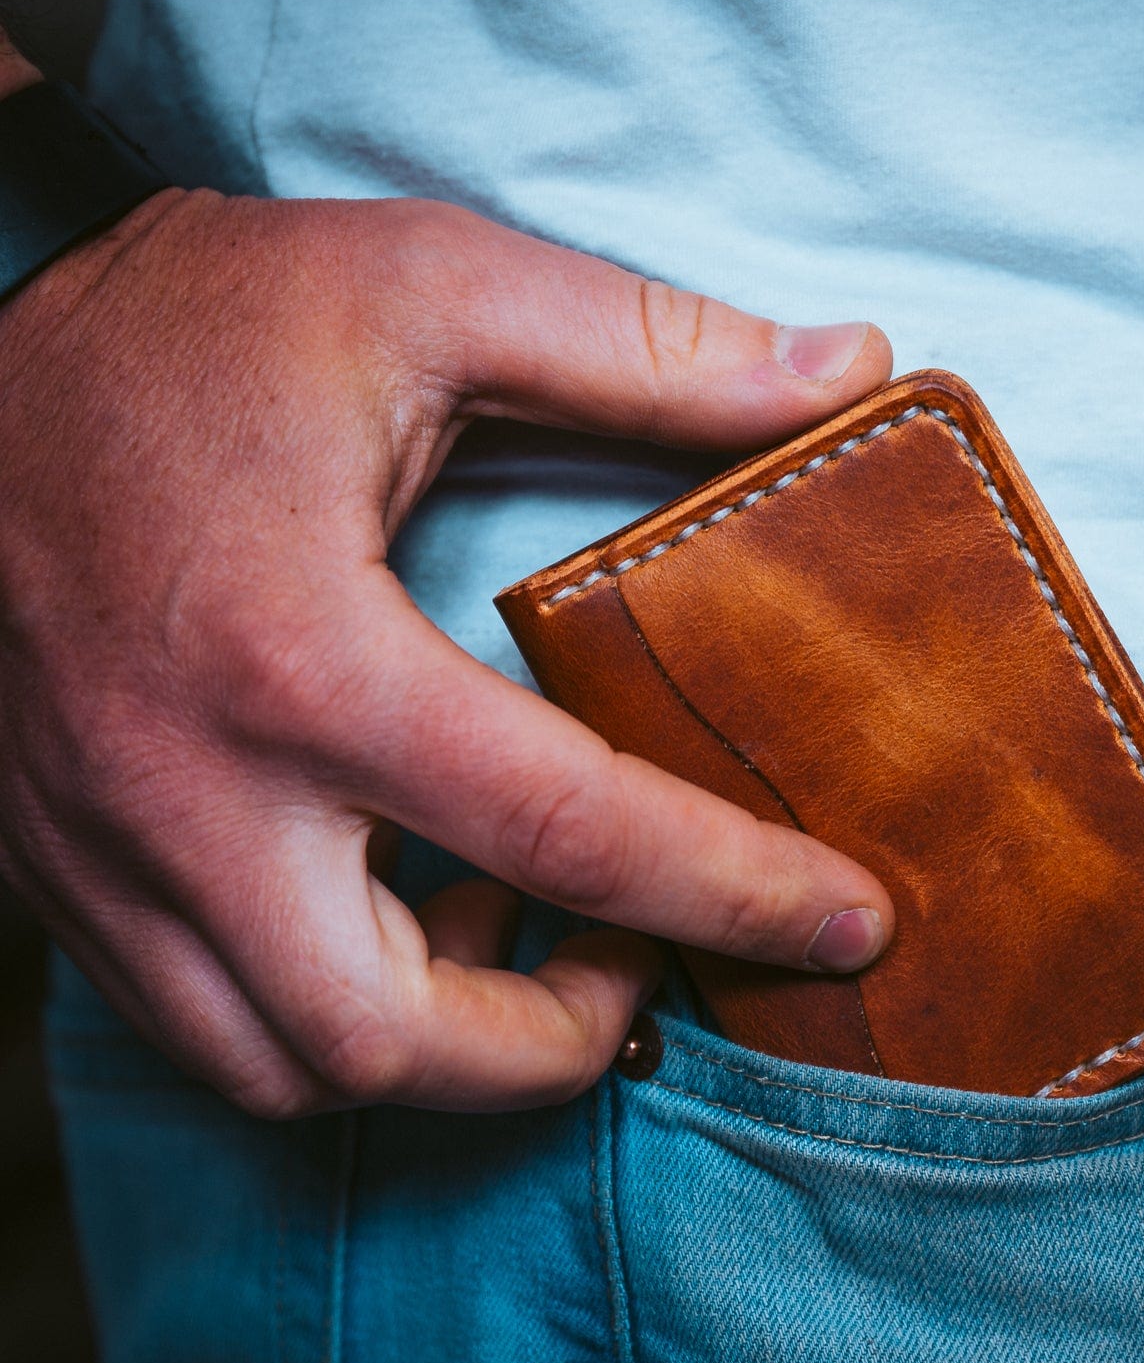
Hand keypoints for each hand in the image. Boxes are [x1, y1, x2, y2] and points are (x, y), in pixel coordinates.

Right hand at [0, 188, 894, 1115]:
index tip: (846, 923)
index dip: (735, 895)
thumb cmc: (180, 328)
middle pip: (397, 1039)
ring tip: (521, 934)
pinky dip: (328, 1022)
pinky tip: (395, 916)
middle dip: (556, 1045)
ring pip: (283, 1073)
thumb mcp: (424, 289)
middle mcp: (192, 794)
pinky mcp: (63, 870)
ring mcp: (107, 854)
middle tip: (640, 962)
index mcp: (303, 658)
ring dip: (441, 1049)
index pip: (570, 831)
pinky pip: (202, 1026)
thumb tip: (845, 368)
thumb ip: (644, 346)